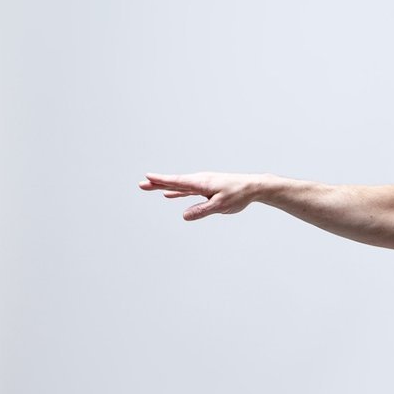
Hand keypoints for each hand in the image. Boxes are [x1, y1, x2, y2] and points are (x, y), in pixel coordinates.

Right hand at [139, 171, 265, 220]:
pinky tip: (169, 195)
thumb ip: (202, 210)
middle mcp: (199, 181)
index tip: (147, 177)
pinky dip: (177, 191)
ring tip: (150, 187)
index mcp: (201, 183)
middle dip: (158, 183)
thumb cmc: (238, 195)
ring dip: (165, 187)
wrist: (252, 187)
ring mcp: (202, 183)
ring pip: (179, 185)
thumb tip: (184, 216)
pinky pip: (188, 190)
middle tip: (141, 184)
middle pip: (174, 182)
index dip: (162, 180)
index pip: (178, 182)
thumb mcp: (220, 206)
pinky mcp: (206, 188)